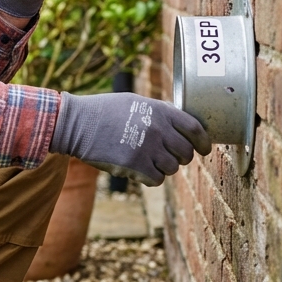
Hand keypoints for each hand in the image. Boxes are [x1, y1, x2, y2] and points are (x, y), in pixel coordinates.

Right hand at [48, 92, 211, 186]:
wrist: (76, 123)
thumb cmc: (103, 111)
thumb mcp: (135, 102)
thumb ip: (159, 113)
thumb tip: (179, 125)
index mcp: (160, 111)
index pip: (195, 129)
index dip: (203, 142)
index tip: (204, 149)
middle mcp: (158, 129)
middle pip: (186, 152)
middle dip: (181, 157)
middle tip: (170, 157)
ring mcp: (148, 147)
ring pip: (172, 168)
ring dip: (164, 168)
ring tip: (149, 162)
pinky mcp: (135, 165)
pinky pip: (157, 179)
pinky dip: (152, 178)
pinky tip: (141, 171)